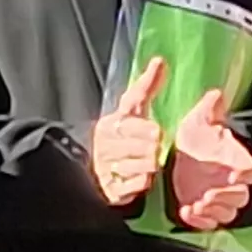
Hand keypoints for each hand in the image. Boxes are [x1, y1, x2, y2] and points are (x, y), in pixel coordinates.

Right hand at [88, 56, 168, 207]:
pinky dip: (142, 182)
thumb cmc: (119, 134)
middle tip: (151, 150)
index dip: (149, 130)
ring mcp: (108, 169)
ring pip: (145, 166)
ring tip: (145, 162)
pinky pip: (138, 185)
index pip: (141, 127)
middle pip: (147, 148)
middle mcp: (107, 146)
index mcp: (111, 124)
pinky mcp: (112, 190)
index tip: (155, 132)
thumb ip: (146, 86)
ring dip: (150, 166)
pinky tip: (139, 177)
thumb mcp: (130, 109)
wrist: (91, 166)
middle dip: (153, 149)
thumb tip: (160, 60)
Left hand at [167, 88, 251, 229]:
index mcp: (238, 162)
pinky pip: (209, 223)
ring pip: (227, 213)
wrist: (185, 155)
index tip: (233, 174)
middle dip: (225, 198)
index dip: (245, 175)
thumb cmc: (198, 137)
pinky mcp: (205, 211)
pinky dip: (200, 222)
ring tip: (196, 206)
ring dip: (213, 212)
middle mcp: (232, 183)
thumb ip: (210, 108)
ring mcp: (219, 199)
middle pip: (240, 197)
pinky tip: (186, 212)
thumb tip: (216, 93)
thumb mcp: (201, 119)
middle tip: (208, 196)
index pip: (251, 172)